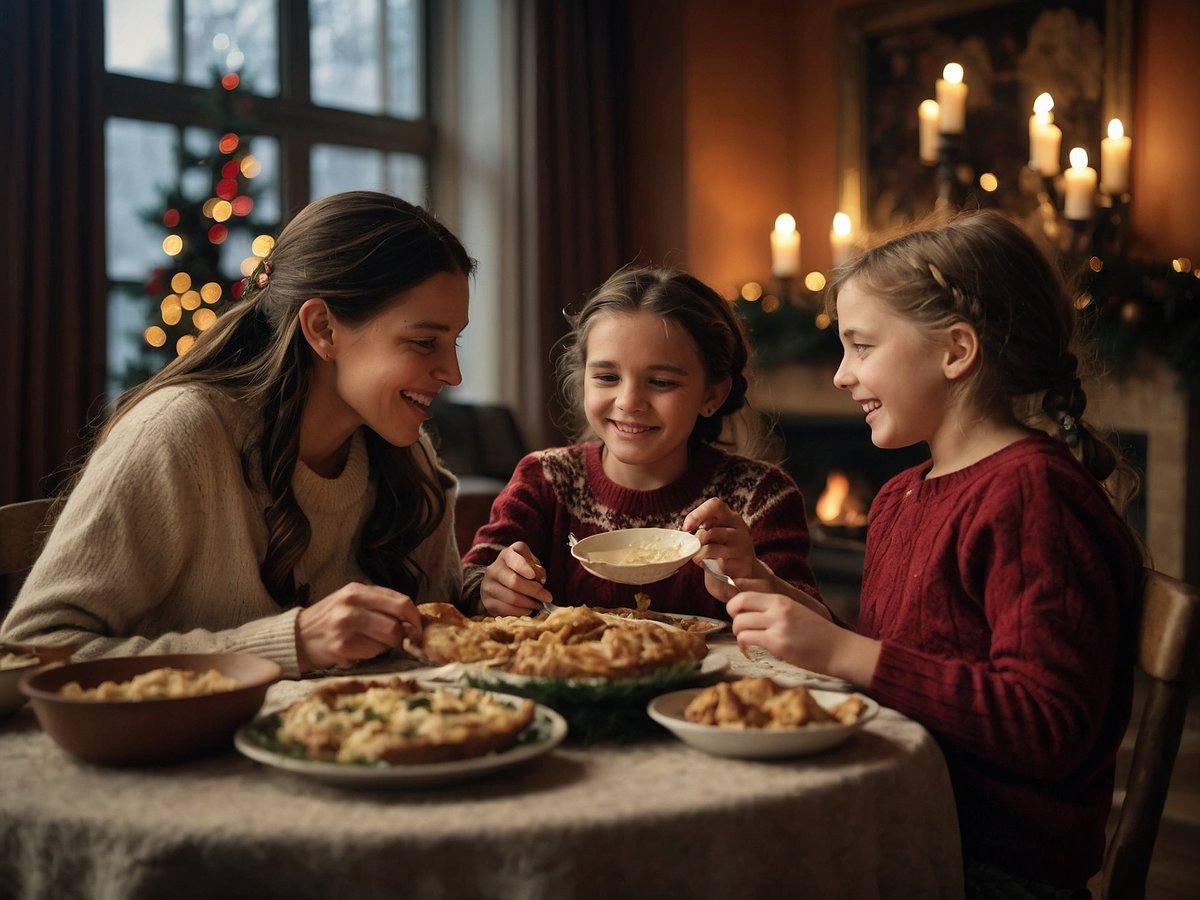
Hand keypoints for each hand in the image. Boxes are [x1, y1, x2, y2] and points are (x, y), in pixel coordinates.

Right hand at [296, 582, 421, 672]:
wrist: (297, 636)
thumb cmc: (330, 619)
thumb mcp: (351, 600)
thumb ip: (379, 604)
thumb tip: (412, 619)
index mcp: (357, 590)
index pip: (401, 601)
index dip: (415, 617)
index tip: (418, 627)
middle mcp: (351, 604)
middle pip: (397, 621)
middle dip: (404, 634)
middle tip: (402, 639)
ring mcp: (345, 625)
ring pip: (388, 638)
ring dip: (388, 644)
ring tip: (375, 643)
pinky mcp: (341, 646)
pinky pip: (373, 652)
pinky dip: (373, 654)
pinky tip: (361, 650)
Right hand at [479, 542, 552, 616]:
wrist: (499, 584)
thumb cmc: (521, 572)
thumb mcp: (530, 565)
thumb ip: (537, 569)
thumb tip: (541, 580)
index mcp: (506, 555)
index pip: (513, 558)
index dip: (523, 566)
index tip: (533, 575)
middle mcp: (494, 568)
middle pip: (514, 581)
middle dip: (534, 591)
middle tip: (547, 597)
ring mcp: (488, 585)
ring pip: (512, 598)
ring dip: (529, 603)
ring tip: (539, 604)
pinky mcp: (487, 601)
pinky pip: (506, 609)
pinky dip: (521, 611)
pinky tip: (529, 610)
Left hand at [683, 497, 770, 586]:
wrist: (744, 569)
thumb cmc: (723, 547)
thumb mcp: (714, 533)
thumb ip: (704, 527)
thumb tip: (685, 531)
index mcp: (730, 517)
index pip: (715, 505)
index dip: (696, 515)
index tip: (686, 528)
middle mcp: (738, 528)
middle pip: (712, 529)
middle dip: (697, 540)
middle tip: (694, 545)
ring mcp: (741, 546)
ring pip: (712, 548)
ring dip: (700, 553)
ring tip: (697, 557)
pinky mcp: (742, 562)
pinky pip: (718, 563)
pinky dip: (709, 564)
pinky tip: (707, 564)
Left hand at [726, 590, 879, 686]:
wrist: (839, 649)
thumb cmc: (819, 635)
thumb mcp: (796, 612)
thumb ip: (775, 610)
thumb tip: (753, 613)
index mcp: (781, 599)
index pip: (744, 594)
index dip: (735, 606)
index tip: (740, 616)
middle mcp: (777, 609)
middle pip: (736, 605)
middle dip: (733, 619)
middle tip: (742, 629)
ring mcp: (777, 625)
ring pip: (739, 624)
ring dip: (738, 635)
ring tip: (747, 643)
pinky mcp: (777, 643)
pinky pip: (746, 640)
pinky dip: (743, 647)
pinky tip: (750, 652)